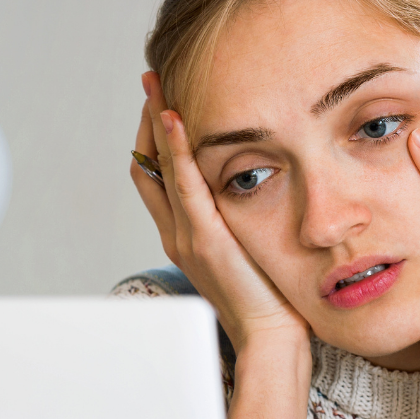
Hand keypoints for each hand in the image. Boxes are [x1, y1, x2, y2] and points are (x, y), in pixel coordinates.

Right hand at [129, 73, 308, 355]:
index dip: (157, 140)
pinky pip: (184, 185)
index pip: (160, 178)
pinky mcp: (204, 240)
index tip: (166, 103)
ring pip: (158, 169)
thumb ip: (246, 225)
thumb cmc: (271, 300)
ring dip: (155, 123)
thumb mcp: (252, 253)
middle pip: (148, 166)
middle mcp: (177, 234)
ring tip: (155, 83)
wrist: (271, 338)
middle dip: (148, 122)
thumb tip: (265, 193)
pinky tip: (175, 118)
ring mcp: (186, 237)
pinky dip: (175, 150)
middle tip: (153, 80)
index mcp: (187, 237)